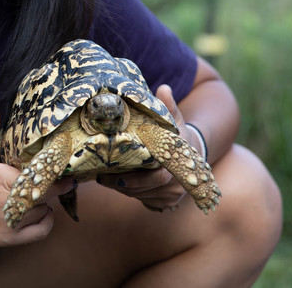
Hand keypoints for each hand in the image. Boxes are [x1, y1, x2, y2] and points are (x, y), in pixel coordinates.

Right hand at [0, 105, 72, 247]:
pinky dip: (46, 222)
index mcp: (7, 179)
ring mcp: (13, 221)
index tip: (65, 168)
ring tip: (41, 194)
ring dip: (46, 203)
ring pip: (44, 211)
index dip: (56, 172)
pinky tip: (43, 213)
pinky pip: (40, 232)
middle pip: (46, 194)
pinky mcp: (11, 238)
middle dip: (55, 187)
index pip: (41, 176)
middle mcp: (13, 202)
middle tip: (64, 180)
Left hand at [95, 84, 196, 211]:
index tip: (113, 172)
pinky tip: (115, 183)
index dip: (135, 178)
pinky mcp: (165, 203)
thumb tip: (164, 89)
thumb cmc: (178, 134)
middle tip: (100, 177)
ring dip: (122, 189)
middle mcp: (177, 185)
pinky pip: (144, 201)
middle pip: (144, 189)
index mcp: (178, 165)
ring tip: (102, 178)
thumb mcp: (174, 120)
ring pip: (141, 196)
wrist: (191, 153)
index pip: (157, 178)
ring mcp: (172, 197)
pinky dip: (130, 193)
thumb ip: (169, 107)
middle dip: (121, 184)